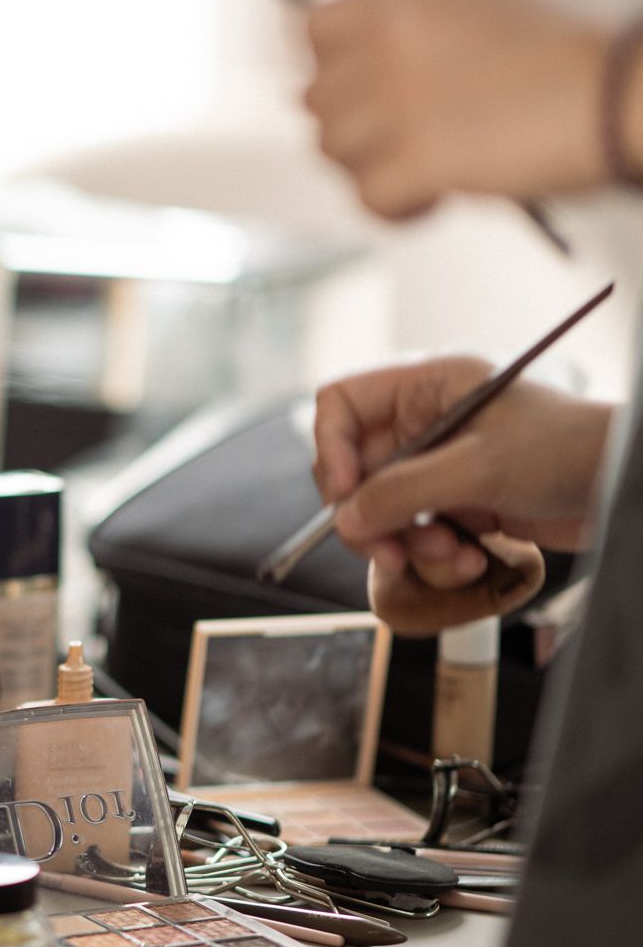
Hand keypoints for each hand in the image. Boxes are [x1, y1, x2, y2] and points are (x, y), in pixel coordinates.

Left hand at [302, 0, 610, 217]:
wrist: (615, 94)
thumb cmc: (573, 66)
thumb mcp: (485, 16)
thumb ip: (420, 37)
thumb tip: (372, 82)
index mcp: (411, 1)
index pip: (316, 28)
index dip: (327, 71)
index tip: (354, 99)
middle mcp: (393, 40)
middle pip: (317, 98)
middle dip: (354, 132)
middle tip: (400, 151)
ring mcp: (399, 96)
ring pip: (333, 149)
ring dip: (374, 171)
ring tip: (430, 177)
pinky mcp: (417, 154)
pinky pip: (366, 196)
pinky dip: (396, 211)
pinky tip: (436, 202)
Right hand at [314, 356, 612, 588]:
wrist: (623, 486)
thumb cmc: (568, 450)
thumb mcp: (480, 468)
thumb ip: (405, 491)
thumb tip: (346, 517)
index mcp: (426, 387)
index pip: (342, 404)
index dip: (333, 449)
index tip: (348, 495)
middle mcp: (426, 423)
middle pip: (356, 470)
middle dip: (370, 516)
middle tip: (388, 550)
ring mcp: (441, 467)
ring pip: (384, 513)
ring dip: (410, 545)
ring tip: (452, 555)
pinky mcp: (459, 505)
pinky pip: (418, 537)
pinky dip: (437, 558)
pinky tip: (472, 558)